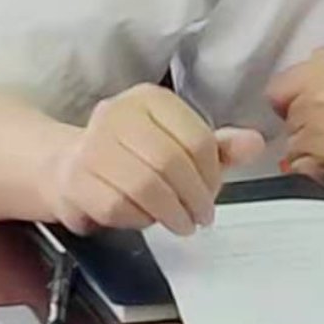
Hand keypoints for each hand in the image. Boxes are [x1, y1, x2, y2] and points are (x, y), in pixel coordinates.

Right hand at [51, 84, 264, 236]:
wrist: (68, 166)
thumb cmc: (133, 155)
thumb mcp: (176, 143)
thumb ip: (218, 146)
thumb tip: (255, 144)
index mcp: (149, 99)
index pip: (196, 137)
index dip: (213, 172)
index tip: (215, 192)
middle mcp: (117, 114)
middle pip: (171, 161)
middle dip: (195, 197)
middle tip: (202, 216)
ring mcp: (92, 146)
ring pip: (145, 186)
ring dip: (171, 213)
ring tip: (183, 224)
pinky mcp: (75, 179)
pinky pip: (118, 206)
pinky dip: (140, 219)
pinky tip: (147, 219)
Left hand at [267, 50, 323, 189]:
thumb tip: (298, 102)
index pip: (280, 90)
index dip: (297, 102)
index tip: (317, 111)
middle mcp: (315, 94)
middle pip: (287, 119)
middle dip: (307, 126)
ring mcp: (317, 131)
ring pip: (293, 148)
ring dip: (314, 152)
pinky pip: (302, 172)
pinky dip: (319, 173)